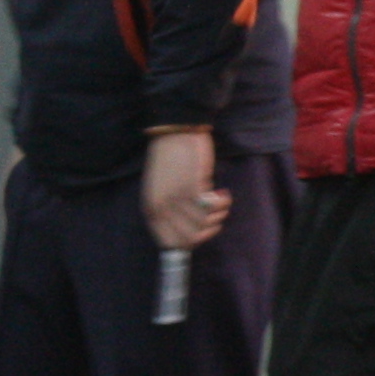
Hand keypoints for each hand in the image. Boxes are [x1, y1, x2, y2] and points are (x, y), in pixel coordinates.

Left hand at [141, 127, 229, 249]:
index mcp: (151, 210)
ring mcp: (176, 199)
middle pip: (190, 240)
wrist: (176, 132)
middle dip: (209, 231)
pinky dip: (223, 203)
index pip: (169, 244)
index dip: (190, 243)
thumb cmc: (172, 158)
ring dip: (218, 214)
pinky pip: (212, 209)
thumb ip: (171, 210)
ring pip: (204, 225)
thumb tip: (192, 231)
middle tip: (215, 216)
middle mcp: (161, 208)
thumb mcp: (163, 190)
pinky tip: (223, 192)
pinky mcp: (192, 188)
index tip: (204, 232)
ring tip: (220, 200)